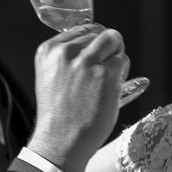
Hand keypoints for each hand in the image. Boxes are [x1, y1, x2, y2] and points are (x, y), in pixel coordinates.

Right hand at [28, 25, 128, 171]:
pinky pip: (123, 60)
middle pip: (100, 32)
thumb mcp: (51, 78)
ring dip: (116, 57)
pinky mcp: (106, 74)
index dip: (92, 44)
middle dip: (107, 47)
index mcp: (49, 51)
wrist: (60, 141)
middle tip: (105, 68)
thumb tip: (94, 44)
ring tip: (108, 78)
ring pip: (114, 41)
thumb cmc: (58, 115)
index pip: (81, 30)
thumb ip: (66, 58)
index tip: (92, 60)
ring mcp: (87, 62)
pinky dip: (122, 72)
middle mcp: (66, 52)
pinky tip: (112, 87)